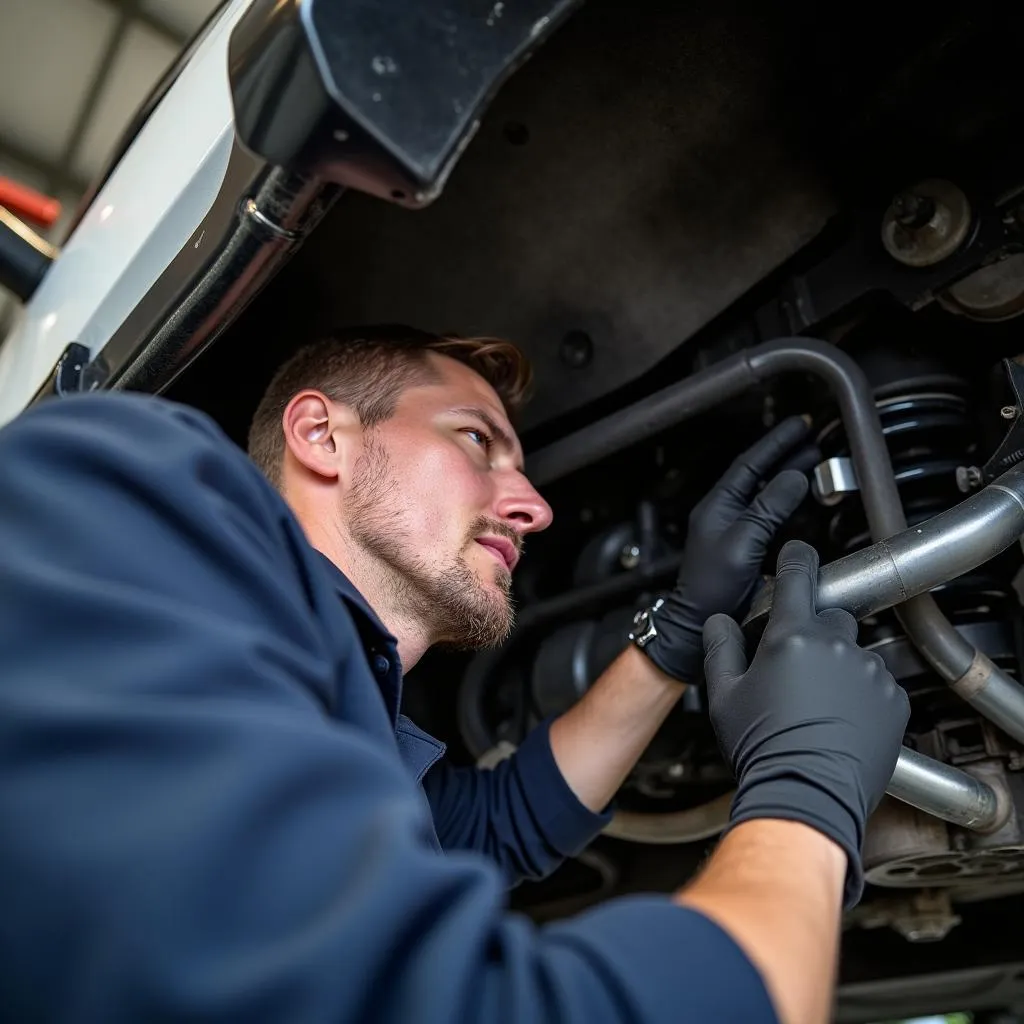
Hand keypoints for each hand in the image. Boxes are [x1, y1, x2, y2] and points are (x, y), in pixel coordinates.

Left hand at [639, 416, 815, 683]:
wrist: (699, 621)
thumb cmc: (712, 587)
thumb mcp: (742, 543)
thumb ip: (767, 509)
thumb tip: (793, 477)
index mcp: (718, 505)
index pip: (750, 463)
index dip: (775, 443)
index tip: (798, 426)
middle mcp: (724, 512)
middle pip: (759, 473)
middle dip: (785, 453)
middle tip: (812, 436)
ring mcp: (733, 528)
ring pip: (765, 491)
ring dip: (789, 474)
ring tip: (814, 458)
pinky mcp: (744, 545)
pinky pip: (769, 512)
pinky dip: (788, 500)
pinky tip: (803, 495)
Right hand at [702, 540, 909, 907]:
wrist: (807, 795)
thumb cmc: (762, 747)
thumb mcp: (723, 695)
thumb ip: (720, 647)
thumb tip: (719, 621)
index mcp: (791, 636)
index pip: (798, 574)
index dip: (795, 557)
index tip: (796, 553)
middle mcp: (836, 645)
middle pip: (829, 613)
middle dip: (813, 627)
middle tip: (795, 660)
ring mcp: (869, 672)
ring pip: (853, 649)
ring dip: (837, 662)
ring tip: (817, 700)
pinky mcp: (892, 699)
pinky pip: (875, 680)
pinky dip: (860, 691)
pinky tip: (839, 716)